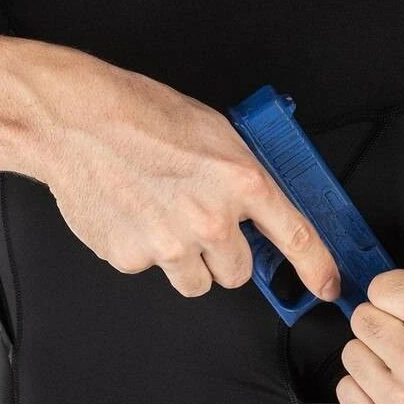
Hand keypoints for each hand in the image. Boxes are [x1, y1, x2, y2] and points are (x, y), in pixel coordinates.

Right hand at [16, 41, 339, 300]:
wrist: (76, 120)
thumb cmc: (142, 115)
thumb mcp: (217, 134)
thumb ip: (246, 177)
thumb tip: (267, 210)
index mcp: (242, 182)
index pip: (298, 238)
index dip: (318, 270)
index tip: (326, 287)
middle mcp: (211, 219)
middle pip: (239, 273)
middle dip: (226, 255)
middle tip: (202, 224)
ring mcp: (171, 244)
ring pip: (198, 282)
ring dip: (189, 262)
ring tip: (166, 219)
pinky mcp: (133, 257)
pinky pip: (153, 271)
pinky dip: (146, 251)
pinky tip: (134, 215)